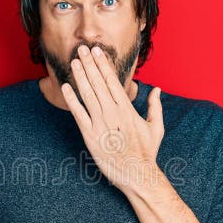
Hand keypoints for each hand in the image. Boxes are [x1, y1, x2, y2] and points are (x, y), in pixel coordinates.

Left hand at [61, 44, 163, 192]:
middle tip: (81, 48)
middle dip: (89, 64)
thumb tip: (157, 89)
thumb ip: (156, 106)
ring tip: (74, 62)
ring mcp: (101, 124)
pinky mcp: (90, 136)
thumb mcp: (156, 127)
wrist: (137, 174)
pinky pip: (79, 115)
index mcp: (128, 109)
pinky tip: (65, 87)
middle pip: (98, 83)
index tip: (97, 52)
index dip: (103, 65)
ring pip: (88, 95)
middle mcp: (113, 113)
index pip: (112, 81)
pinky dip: (71, 100)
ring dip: (80, 76)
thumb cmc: (146, 152)